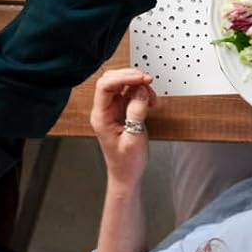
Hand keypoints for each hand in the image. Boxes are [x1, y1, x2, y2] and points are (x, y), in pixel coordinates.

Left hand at [90, 67, 155, 190]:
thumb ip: (136, 113)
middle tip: (147, 81)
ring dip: (138, 85)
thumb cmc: (126, 163)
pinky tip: (149, 101)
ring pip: (122, 83)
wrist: (127, 175)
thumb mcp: (134, 139)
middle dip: (131, 76)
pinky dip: (142, 92)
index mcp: (101, 117)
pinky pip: (130, 92)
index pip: (105, 86)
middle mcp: (105, 110)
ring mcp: (113, 109)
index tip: (141, 79)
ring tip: (150, 96)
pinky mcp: (122, 110)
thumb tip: (141, 91)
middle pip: (112, 80)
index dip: (123, 77)